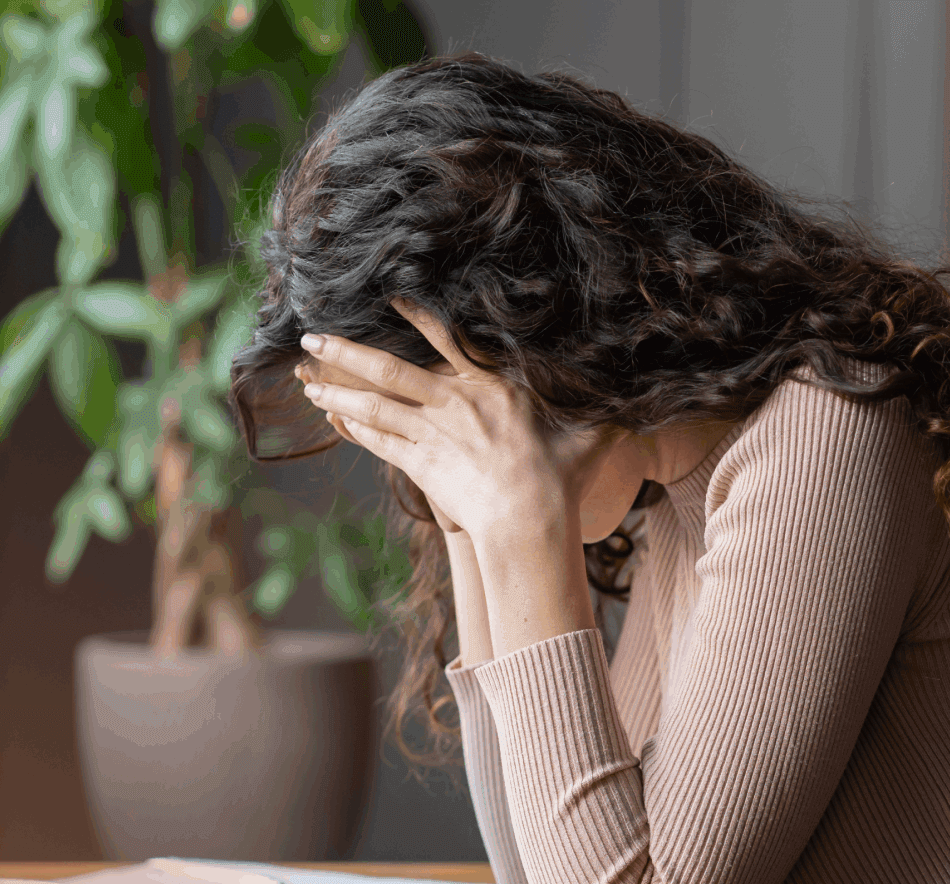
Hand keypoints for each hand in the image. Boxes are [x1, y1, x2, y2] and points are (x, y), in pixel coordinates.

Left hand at [295, 301, 608, 543]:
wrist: (529, 520)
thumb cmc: (562, 477)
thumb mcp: (589, 435)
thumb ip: (604, 412)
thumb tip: (643, 398)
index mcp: (490, 385)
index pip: (446, 340)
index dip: (414, 316)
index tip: (387, 297)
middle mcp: (452, 401)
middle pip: (387, 368)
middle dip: (345, 350)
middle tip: (310, 335)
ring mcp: (430, 433)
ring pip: (371, 403)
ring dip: (335, 388)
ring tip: (306, 378)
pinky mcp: (418, 465)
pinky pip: (376, 439)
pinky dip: (351, 425)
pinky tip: (331, 415)